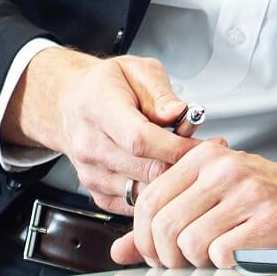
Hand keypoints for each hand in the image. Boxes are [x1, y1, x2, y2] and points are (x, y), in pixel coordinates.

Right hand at [2, 49, 197, 211]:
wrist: (68, 104)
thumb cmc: (104, 86)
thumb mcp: (135, 70)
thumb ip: (160, 93)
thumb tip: (179, 113)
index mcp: (98, 108)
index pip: (139, 139)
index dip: (176, 147)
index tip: (204, 146)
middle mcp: (90, 145)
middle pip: (146, 170)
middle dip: (184, 165)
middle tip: (207, 154)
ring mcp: (91, 173)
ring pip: (144, 192)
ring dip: (173, 182)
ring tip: (187, 162)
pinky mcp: (97, 194)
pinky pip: (136, 205)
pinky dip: (158, 194)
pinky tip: (167, 175)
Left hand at [110, 144, 276, 269]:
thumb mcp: (219, 196)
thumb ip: (170, 218)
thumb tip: (123, 250)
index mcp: (206, 159)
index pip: (149, 199)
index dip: (142, 237)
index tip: (153, 254)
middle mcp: (223, 170)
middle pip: (163, 224)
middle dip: (164, 258)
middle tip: (179, 267)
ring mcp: (246, 194)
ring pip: (189, 243)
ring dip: (196, 264)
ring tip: (214, 261)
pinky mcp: (268, 222)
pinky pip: (222, 254)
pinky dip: (224, 266)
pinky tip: (239, 259)